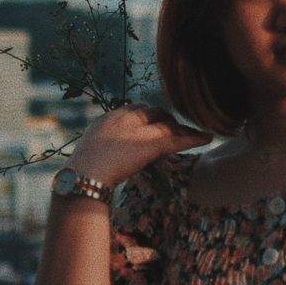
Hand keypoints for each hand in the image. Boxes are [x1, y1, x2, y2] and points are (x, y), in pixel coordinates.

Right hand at [66, 103, 209, 186]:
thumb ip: (102, 148)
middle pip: (153, 111)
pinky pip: (176, 139)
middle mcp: (123, 119)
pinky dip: (192, 138)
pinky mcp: (148, 144)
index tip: (155, 122)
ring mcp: (136, 130)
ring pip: (166, 124)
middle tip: (176, 128)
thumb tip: (104, 159)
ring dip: (182, 128)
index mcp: (107, 119)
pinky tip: (205, 138)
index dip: (148, 114)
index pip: (134, 108)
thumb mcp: (89, 153)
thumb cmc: (80, 174)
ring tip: (197, 133)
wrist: (82, 176)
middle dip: (166, 119)